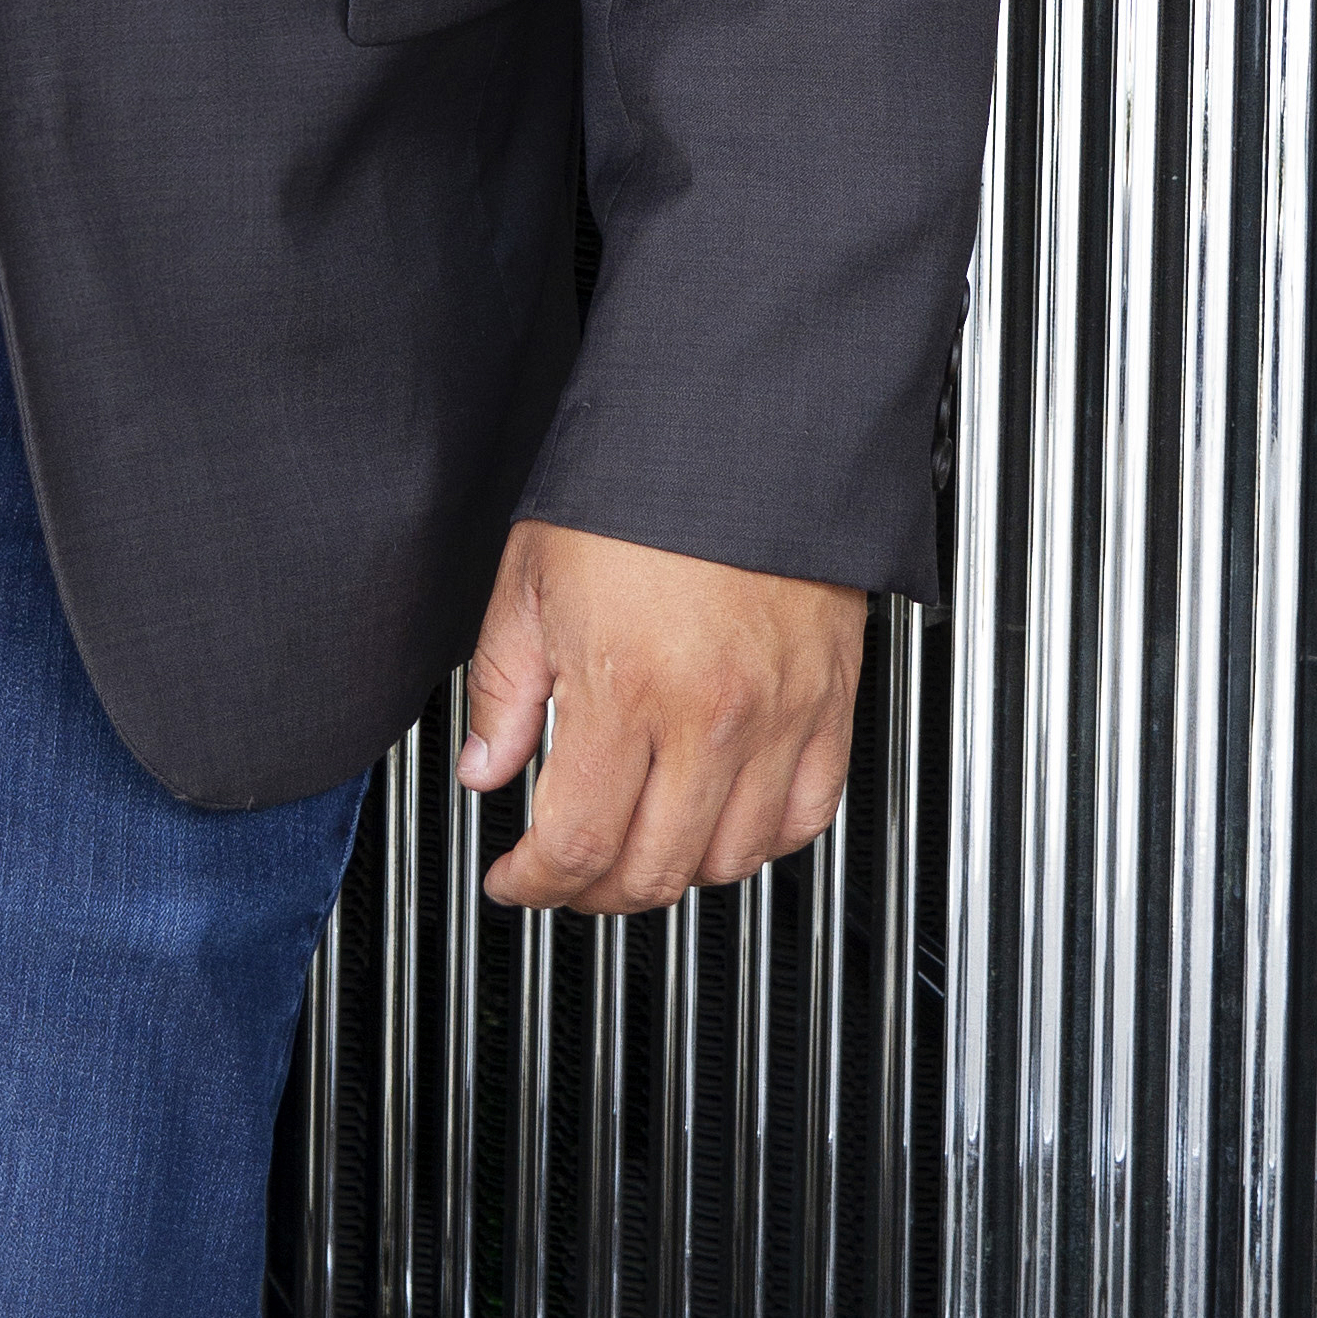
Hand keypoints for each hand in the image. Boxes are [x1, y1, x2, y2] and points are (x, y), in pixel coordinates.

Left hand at [456, 522, 863, 915]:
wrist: (736, 425)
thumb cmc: (634, 487)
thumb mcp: (530, 578)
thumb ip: (503, 688)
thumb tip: (485, 769)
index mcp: (625, 690)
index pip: (576, 843)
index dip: (534, 882)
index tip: (513, 879)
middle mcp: (709, 719)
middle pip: (652, 870)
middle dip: (593, 892)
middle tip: (565, 874)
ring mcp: (779, 717)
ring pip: (730, 859)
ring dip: (674, 873)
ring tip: (636, 847)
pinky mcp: (830, 703)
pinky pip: (806, 816)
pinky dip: (761, 842)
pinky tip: (721, 823)